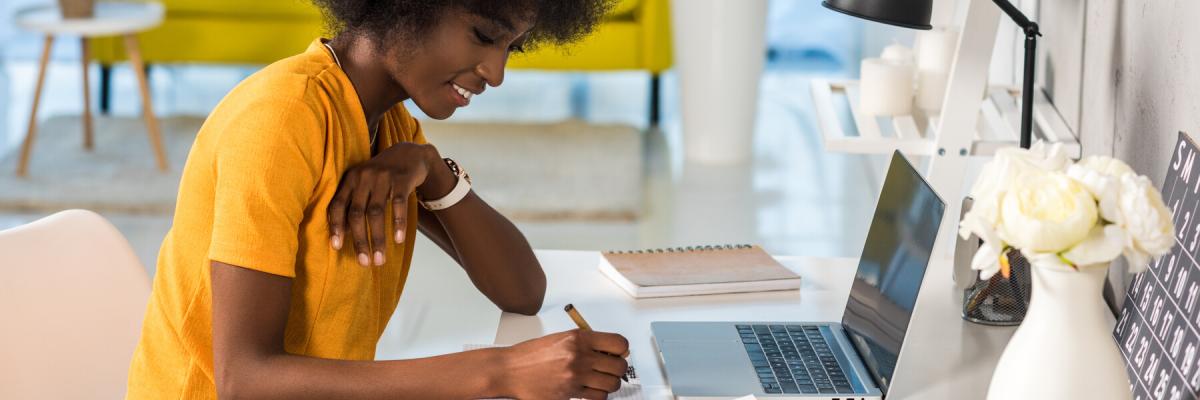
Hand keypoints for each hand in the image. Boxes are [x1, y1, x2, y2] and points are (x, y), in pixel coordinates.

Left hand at [328, 142, 441, 265]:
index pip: (337, 205)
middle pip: (357, 213)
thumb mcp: (364, 182)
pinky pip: (398, 205)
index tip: (336, 247)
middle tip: (364, 262)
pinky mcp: (401, 179)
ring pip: (376, 213)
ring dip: (377, 238)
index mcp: (350, 179)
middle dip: (359, 240)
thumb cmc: (382, 175)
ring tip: (380, 259)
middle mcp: (363, 177)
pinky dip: (398, 224)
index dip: (336, 226)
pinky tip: (398, 240)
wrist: (410, 153)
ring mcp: (383, 177)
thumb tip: (343, 233)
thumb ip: (353, 201)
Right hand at [500, 329, 629, 399]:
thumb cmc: (530, 355)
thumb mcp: (560, 339)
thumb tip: (609, 351)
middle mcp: (579, 355)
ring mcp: (575, 375)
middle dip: (618, 369)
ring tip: (600, 381)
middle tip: (611, 369)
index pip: (618, 343)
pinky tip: (591, 390)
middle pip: (619, 366)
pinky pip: (598, 397)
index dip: (622, 350)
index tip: (618, 353)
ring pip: (612, 384)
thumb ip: (584, 343)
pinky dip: (598, 396)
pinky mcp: (570, 392)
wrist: (509, 370)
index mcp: (578, 338)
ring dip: (610, 383)